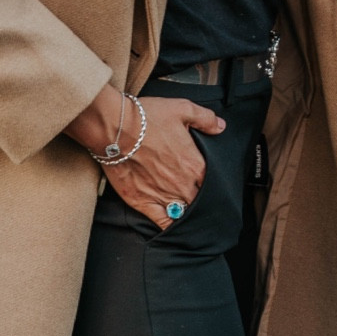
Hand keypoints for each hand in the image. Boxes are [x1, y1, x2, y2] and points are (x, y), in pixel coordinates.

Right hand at [65, 85, 224, 228]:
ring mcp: (164, 195)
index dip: (211, 183)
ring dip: (187, 212)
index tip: (207, 181)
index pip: (213, 182)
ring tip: (188, 212)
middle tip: (196, 195)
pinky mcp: (143, 202)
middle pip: (199, 200)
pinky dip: (170, 226)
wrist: (115, 128)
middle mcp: (183, 184)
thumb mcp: (182, 109)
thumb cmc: (146, 117)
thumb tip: (221, 127)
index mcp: (195, 164)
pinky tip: (174, 227)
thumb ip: (205, 119)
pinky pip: (163, 222)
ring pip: (184, 212)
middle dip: (200, 199)